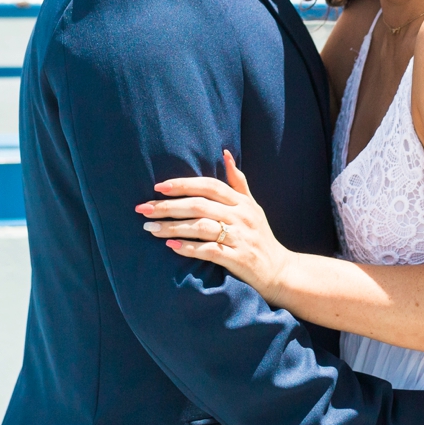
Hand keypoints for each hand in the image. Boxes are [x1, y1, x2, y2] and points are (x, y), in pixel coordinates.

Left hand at [137, 151, 292, 300]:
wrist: (280, 271)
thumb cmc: (260, 237)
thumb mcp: (253, 207)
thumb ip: (238, 182)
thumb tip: (225, 154)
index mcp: (242, 202)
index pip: (209, 186)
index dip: (183, 185)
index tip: (158, 187)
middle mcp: (241, 217)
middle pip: (199, 205)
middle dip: (168, 207)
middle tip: (143, 210)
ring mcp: (240, 238)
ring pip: (200, 227)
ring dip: (172, 228)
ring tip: (150, 230)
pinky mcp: (238, 258)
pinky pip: (209, 250)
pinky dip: (188, 248)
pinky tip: (171, 247)